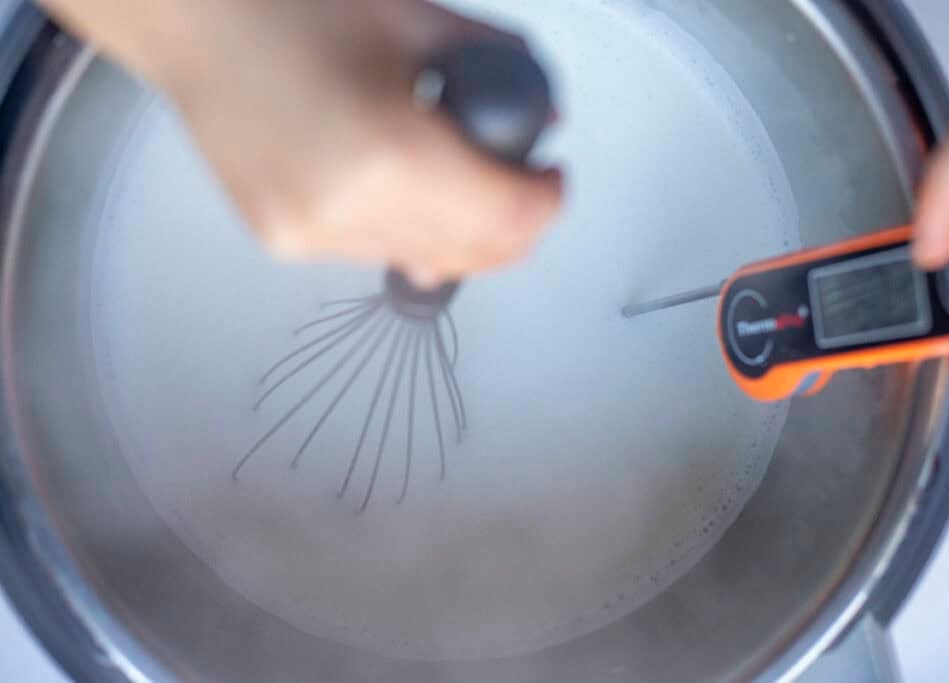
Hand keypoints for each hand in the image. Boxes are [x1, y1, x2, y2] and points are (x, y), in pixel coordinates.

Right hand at [40, 0, 563, 286]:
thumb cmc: (293, 5)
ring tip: (463, 175)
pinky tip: (407, 184)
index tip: (552, 173)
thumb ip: (497, 68)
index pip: (507, 218)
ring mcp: (310, 238)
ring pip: (428, 262)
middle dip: (515, 224)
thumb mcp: (415, 21)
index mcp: (388, 155)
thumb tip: (544, 111)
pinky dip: (413, 229)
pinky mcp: (285, 242)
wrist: (186, 19)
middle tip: (522, 178)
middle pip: (473, 254)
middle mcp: (346, 215)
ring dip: (466, 232)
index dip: (546, 200)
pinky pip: (379, 250)